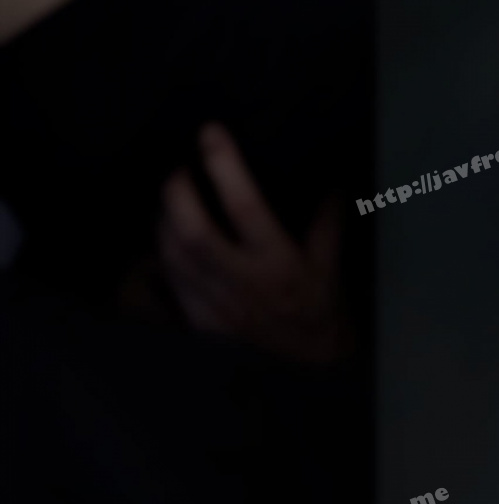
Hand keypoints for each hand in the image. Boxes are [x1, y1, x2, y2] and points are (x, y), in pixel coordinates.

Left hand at [159, 123, 350, 364]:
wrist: (306, 370)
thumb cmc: (321, 315)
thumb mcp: (332, 268)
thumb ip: (328, 223)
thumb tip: (333, 180)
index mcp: (279, 265)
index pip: (244, 206)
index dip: (224, 165)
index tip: (212, 132)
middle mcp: (241, 283)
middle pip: (191, 231)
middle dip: (177, 191)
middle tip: (179, 166)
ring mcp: (214, 304)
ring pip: (171, 253)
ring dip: (164, 216)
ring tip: (171, 194)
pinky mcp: (197, 320)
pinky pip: (167, 278)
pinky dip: (160, 248)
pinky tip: (166, 231)